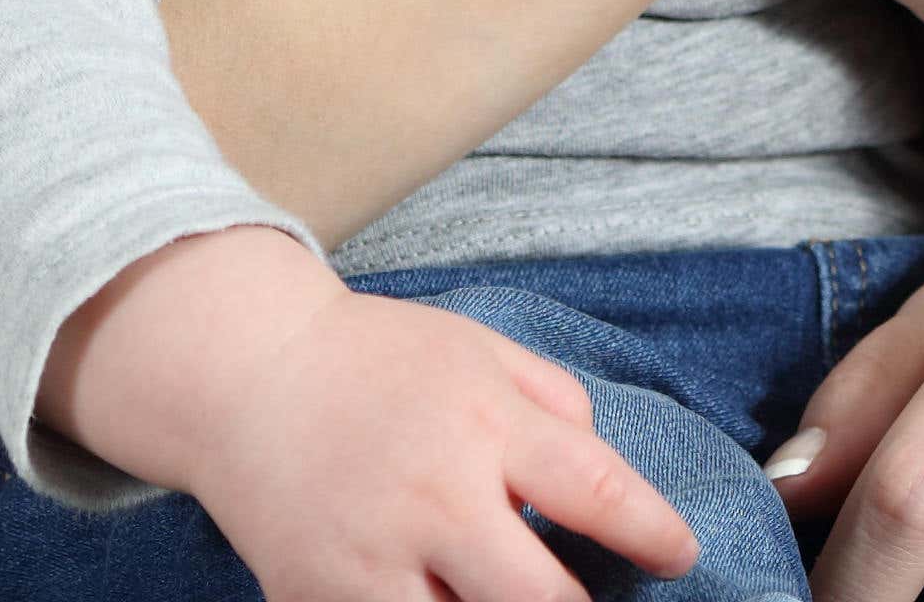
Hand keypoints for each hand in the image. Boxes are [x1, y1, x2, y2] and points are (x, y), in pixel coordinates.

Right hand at [47, 227, 694, 601]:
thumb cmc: (375, 360)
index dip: (656, 535)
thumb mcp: (478, 347)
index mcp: (484, 422)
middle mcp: (433, 496)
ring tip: (509, 597)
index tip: (678, 554)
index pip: (599, 493)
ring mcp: (371, 560)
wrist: (244, 377)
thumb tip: (605, 479)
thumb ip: (556, 404)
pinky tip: (445, 600)